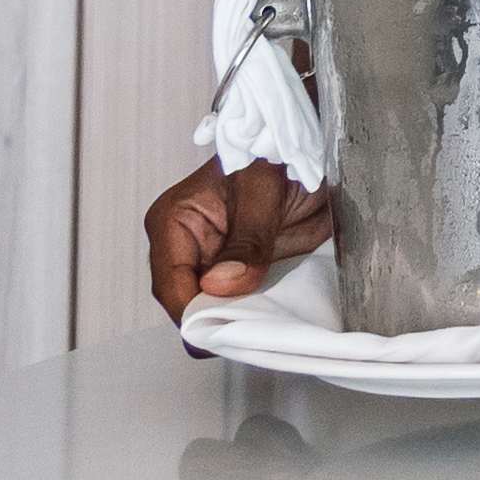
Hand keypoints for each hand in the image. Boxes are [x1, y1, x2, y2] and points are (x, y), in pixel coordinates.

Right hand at [143, 158, 335, 322]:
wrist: (308, 148)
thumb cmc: (275, 152)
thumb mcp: (263, 191)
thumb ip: (246, 239)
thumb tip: (220, 285)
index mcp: (174, 221)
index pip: (171, 283)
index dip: (195, 313)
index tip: (223, 329)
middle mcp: (186, 248)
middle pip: (188, 304)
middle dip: (217, 321)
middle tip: (250, 331)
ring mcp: (213, 263)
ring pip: (214, 311)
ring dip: (240, 321)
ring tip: (265, 325)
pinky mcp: (240, 273)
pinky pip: (241, 306)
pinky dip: (256, 315)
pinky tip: (273, 318)